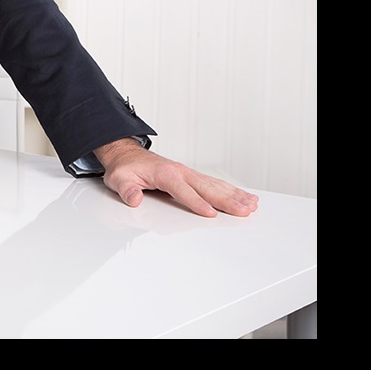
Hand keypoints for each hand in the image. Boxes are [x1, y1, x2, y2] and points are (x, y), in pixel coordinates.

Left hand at [94, 138, 259, 217]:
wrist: (126, 155)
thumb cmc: (125, 168)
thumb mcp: (118, 179)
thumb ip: (126, 189)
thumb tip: (134, 199)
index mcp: (164, 173)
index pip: (183, 190)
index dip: (196, 203)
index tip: (211, 214)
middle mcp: (180, 172)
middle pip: (207, 188)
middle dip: (227, 200)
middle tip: (245, 211)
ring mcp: (188, 174)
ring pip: (215, 186)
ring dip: (234, 195)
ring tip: (252, 205)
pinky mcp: (191, 177)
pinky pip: (214, 184)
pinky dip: (231, 190)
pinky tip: (244, 197)